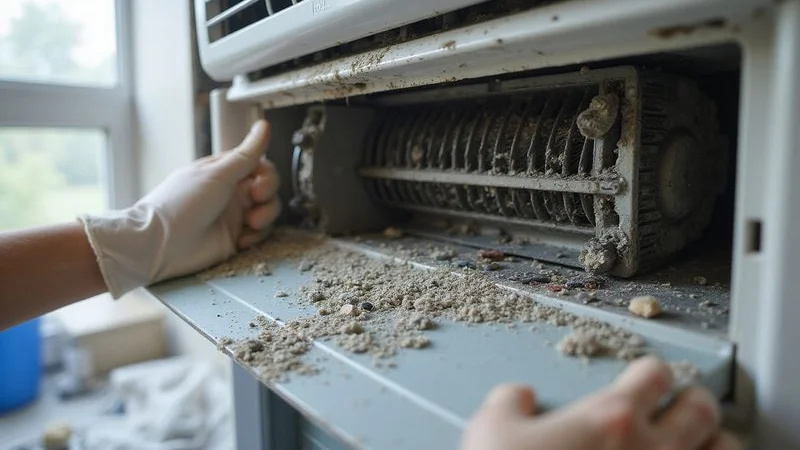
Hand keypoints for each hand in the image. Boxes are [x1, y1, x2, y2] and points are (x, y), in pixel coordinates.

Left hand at [79, 120, 279, 297]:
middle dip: (268, 196)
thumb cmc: (180, 205)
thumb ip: (246, 154)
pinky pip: (260, 234)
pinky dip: (256, 236)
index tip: (260, 184)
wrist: (160, 244)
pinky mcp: (234, 238)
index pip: (259, 166)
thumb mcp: (218, 174)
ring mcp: (233, 215)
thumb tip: (263, 126)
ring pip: (268, 211)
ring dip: (265, 217)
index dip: (267, 175)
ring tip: (251, 223)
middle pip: (268, 189)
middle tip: (257, 200)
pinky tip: (242, 239)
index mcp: (224, 171)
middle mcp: (230, 192)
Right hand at [461, 356, 741, 449]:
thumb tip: (518, 396)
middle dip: (692, 403)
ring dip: (712, 444)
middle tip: (678, 408)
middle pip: (702, 408)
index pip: (655, 373)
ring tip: (695, 446)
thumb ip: (509, 402)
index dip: (649, 373)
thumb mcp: (491, 430)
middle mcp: (652, 448)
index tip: (643, 380)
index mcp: (612, 417)